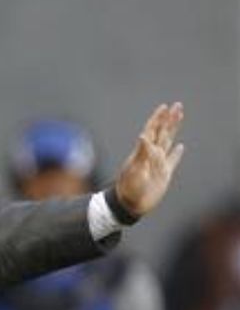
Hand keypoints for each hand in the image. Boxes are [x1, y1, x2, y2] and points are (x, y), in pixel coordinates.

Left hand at [115, 102, 184, 217]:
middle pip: (162, 132)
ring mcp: (158, 163)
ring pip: (168, 142)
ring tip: (179, 117)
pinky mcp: (164, 174)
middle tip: (178, 105)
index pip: (152, 130)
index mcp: (144, 151)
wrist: (129, 204)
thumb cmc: (129, 187)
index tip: (164, 106)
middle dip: (169, 119)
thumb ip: (141, 153)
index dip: (158, 118)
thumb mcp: (135, 169)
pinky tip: (180, 146)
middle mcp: (151, 154)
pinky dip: (176, 153)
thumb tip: (143, 135)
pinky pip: (172, 161)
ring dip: (173, 129)